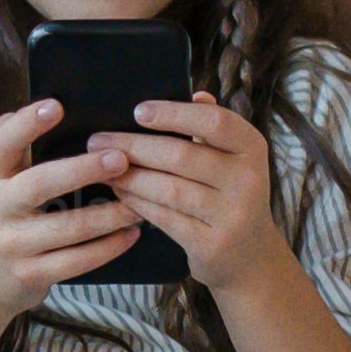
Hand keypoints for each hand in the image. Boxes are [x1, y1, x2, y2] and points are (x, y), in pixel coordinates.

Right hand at [0, 98, 145, 317]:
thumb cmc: (6, 214)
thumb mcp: (2, 178)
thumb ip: (19, 144)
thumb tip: (54, 102)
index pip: (3, 143)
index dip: (27, 124)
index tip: (57, 105)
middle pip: (40, 184)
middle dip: (83, 170)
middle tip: (120, 158)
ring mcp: (12, 244)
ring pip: (68, 227)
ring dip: (111, 215)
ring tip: (141, 202)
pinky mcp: (30, 274)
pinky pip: (77, 261)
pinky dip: (109, 247)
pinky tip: (132, 234)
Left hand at [89, 93, 293, 295]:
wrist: (249, 257)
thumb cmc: (229, 197)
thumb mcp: (233, 160)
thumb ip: (213, 129)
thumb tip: (194, 93)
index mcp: (251, 148)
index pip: (214, 122)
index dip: (174, 114)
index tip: (138, 111)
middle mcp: (248, 179)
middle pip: (182, 156)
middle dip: (134, 147)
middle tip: (98, 141)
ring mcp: (231, 214)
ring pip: (169, 189)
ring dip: (129, 177)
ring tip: (101, 168)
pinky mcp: (211, 244)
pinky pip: (164, 218)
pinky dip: (137, 203)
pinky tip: (119, 193)